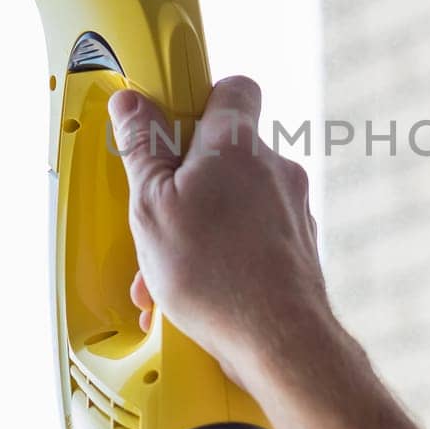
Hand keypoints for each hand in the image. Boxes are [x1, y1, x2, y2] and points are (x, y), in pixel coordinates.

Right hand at [109, 76, 344, 393]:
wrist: (278, 340)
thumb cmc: (218, 274)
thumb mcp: (152, 205)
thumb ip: (142, 148)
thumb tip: (131, 105)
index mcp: (237, 144)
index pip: (232, 88)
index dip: (198, 99)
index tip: (167, 121)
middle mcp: (274, 168)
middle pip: (225, 152)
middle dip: (185, 182)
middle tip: (157, 211)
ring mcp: (292, 208)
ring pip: (236, 201)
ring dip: (198, 226)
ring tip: (167, 269)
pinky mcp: (297, 245)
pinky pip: (252, 235)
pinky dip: (223, 253)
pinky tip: (195, 289)